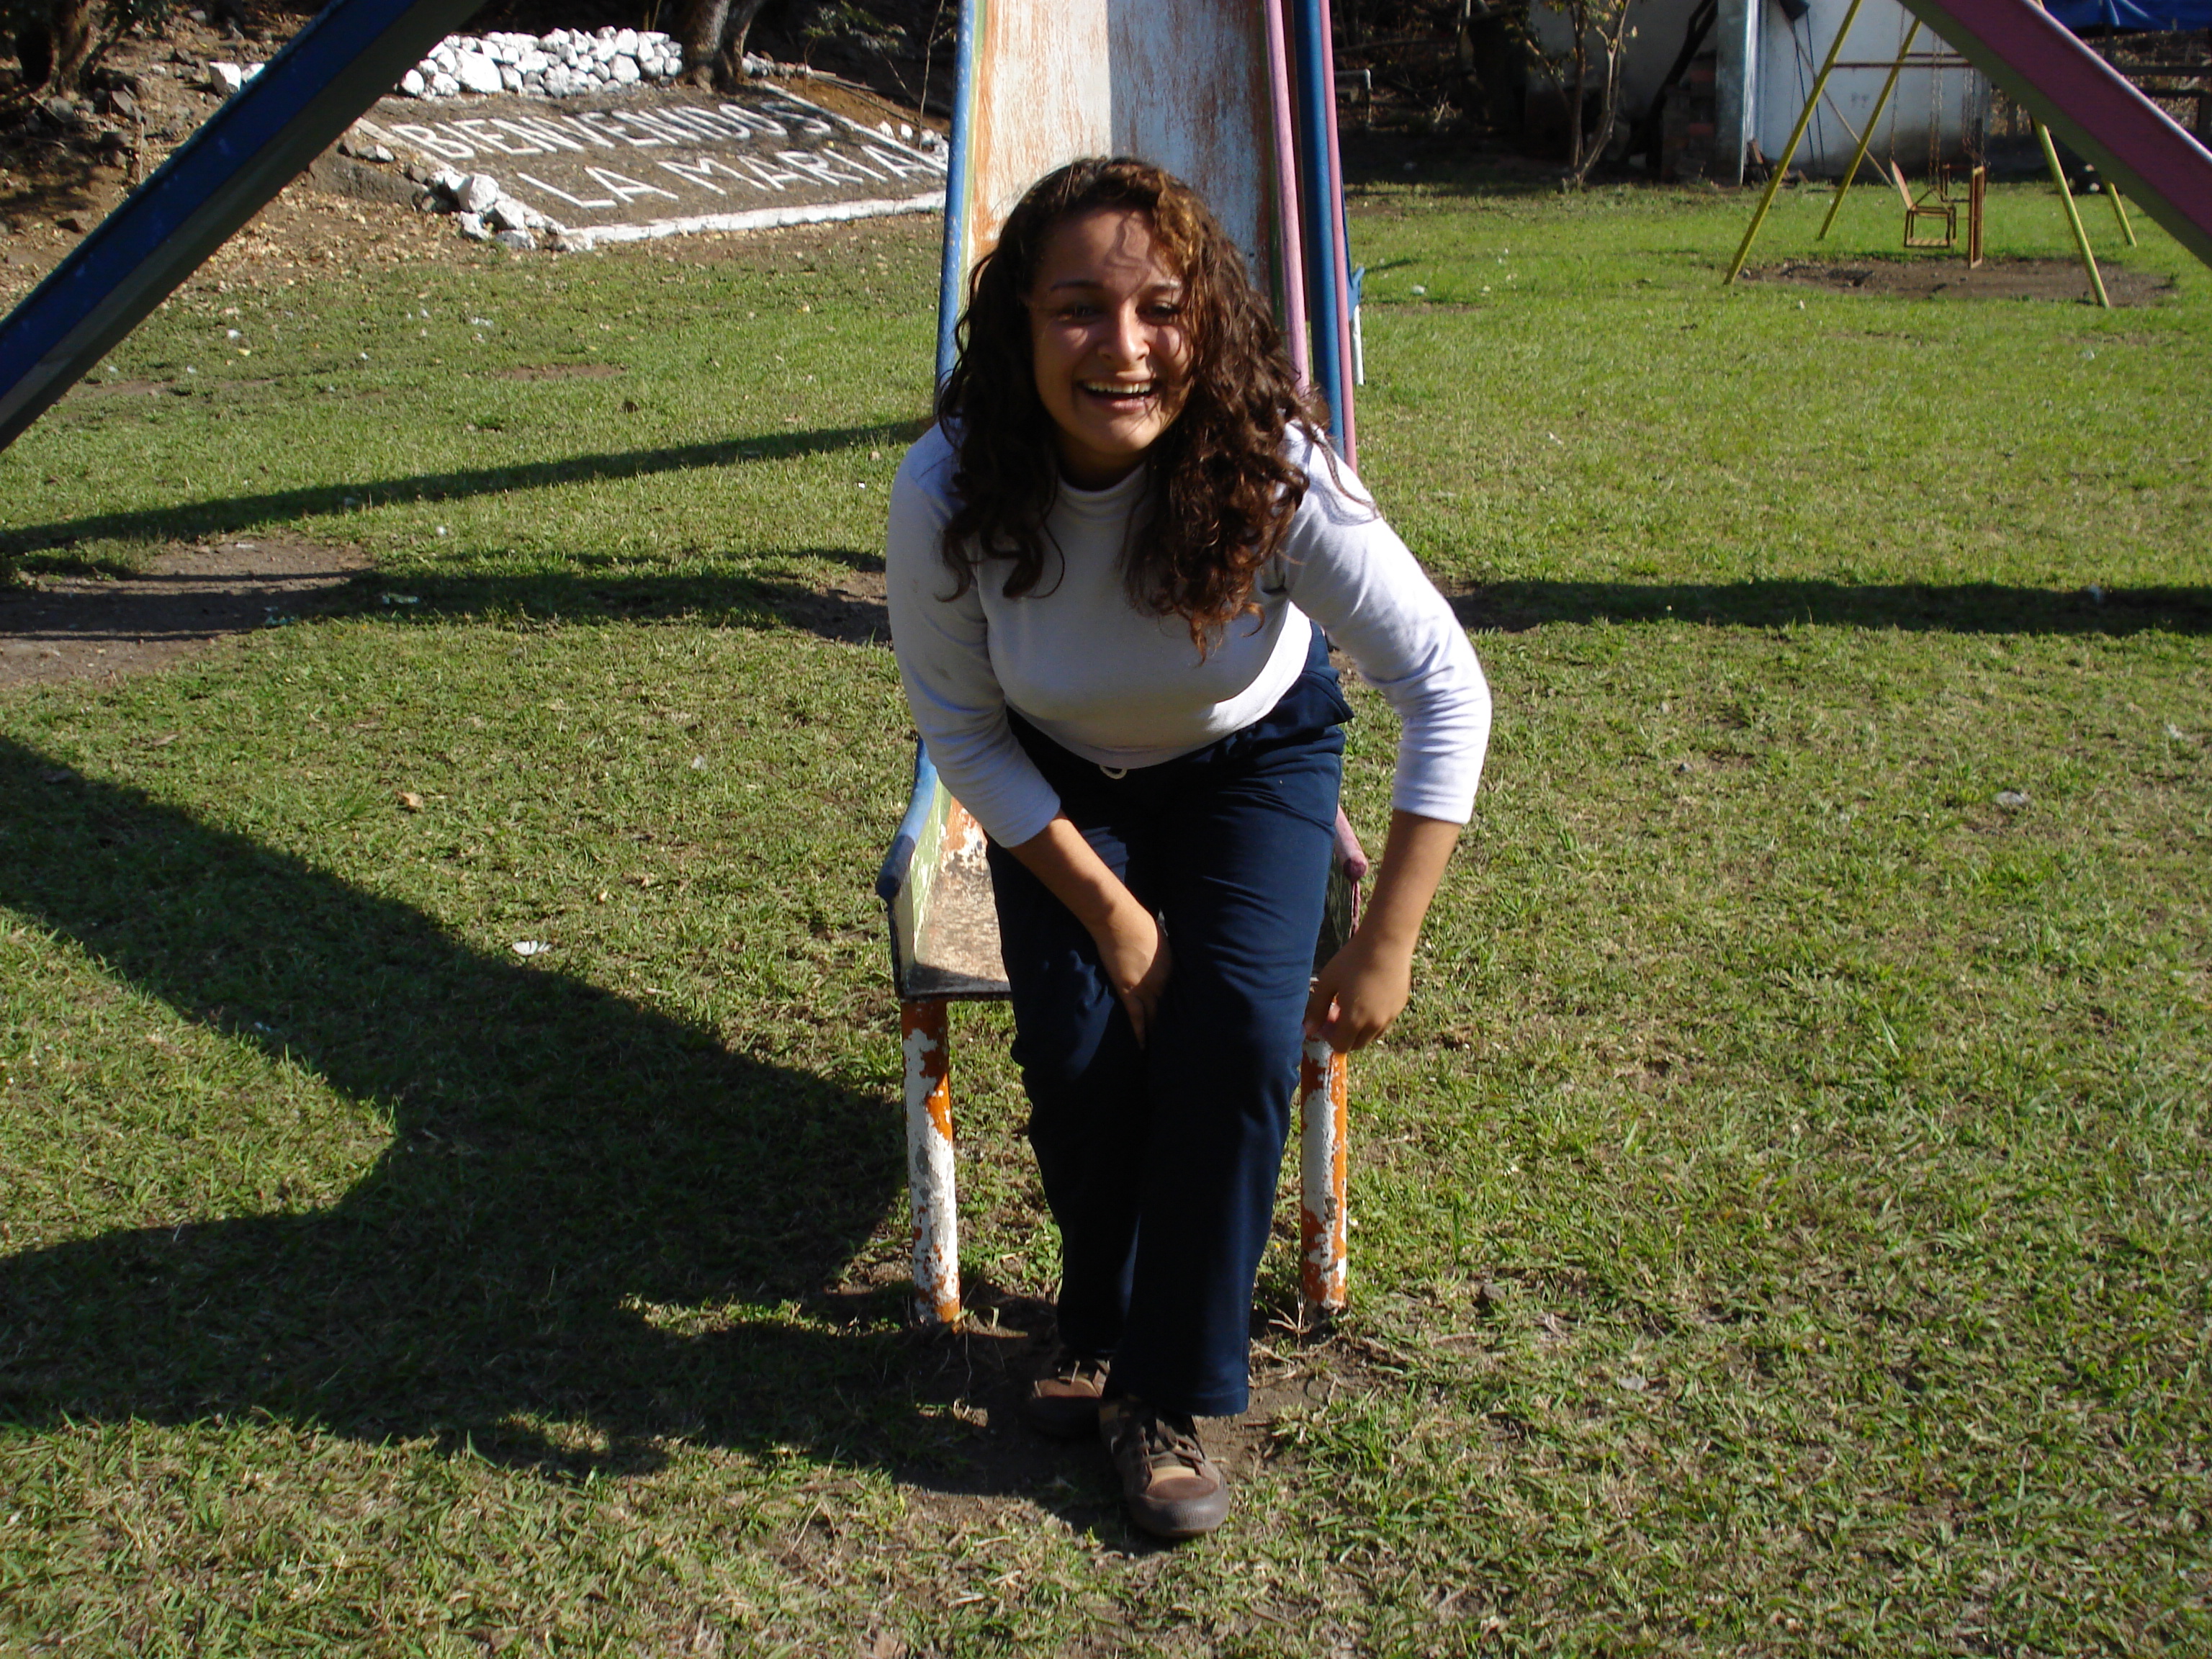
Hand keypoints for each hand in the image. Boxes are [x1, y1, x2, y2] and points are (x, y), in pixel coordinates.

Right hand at [1091, 896, 1171, 1045]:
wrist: (1119, 920)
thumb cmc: (1139, 922)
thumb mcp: (1162, 939)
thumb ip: (1165, 955)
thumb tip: (1165, 959)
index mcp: (1173, 968)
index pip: (1181, 995)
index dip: (1184, 1008)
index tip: (1189, 1019)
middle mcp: (1163, 982)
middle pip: (1172, 1008)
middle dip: (1176, 1024)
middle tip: (1183, 1042)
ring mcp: (1145, 988)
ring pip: (1156, 1016)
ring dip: (1159, 1032)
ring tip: (1165, 1049)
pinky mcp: (1127, 990)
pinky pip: (1136, 1017)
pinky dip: (1140, 1033)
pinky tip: (1143, 1046)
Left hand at [1303, 930, 1412, 1053]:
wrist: (1386, 942)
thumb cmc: (1352, 960)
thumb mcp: (1327, 982)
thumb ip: (1315, 1009)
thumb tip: (1307, 1031)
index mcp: (1355, 1020)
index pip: (1340, 1046)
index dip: (1330, 1036)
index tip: (1326, 1018)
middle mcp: (1375, 1024)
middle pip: (1356, 1044)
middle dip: (1344, 1035)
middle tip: (1337, 1011)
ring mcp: (1390, 1016)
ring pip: (1371, 1035)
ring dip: (1360, 1029)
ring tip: (1353, 1004)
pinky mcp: (1400, 1006)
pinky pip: (1383, 1022)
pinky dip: (1373, 1019)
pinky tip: (1367, 996)